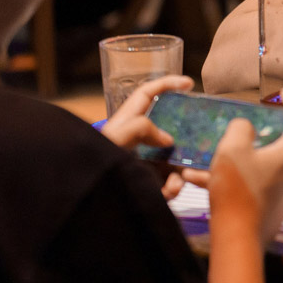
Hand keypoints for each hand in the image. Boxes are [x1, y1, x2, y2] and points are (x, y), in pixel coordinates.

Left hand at [100, 75, 194, 199]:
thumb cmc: (92, 162)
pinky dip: (175, 187)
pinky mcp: (146, 183)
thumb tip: (168, 140)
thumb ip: (141, 128)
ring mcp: (144, 162)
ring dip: (182, 168)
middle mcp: (139, 140)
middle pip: (170, 127)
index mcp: (128, 122)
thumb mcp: (115, 137)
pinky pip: (170, 183)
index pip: (148, 94)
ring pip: (175, 158)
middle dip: (187, 135)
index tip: (188, 83)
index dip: (168, 84)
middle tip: (199, 141)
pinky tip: (171, 190)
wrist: (83, 199)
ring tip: (182, 177)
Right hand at [191, 87, 282, 248]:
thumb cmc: (237, 192)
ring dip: (238, 158)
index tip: (282, 93)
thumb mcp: (231, 150)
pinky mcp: (273, 206)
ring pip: (264, 164)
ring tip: (209, 157)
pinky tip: (199, 180)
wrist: (237, 242)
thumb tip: (245, 128)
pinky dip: (234, 178)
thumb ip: (240, 129)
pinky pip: (255, 183)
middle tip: (246, 125)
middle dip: (263, 131)